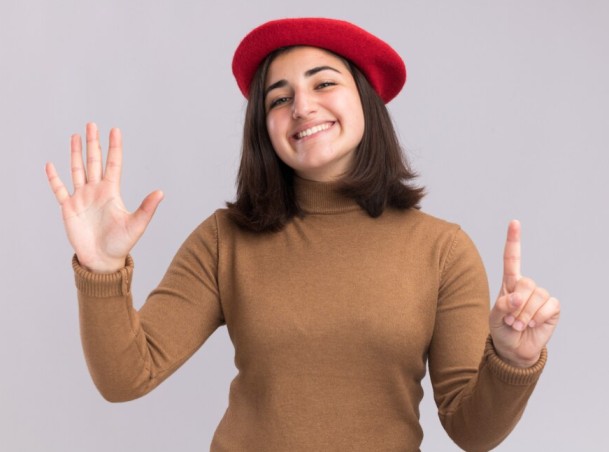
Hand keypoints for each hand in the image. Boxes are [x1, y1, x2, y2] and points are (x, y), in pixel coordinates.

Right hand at [46, 123, 162, 272]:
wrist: (102, 260)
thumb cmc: (121, 243)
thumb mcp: (137, 224)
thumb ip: (147, 207)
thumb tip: (161, 192)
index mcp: (112, 192)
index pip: (113, 164)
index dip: (114, 147)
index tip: (115, 130)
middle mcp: (96, 191)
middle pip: (94, 162)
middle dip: (93, 143)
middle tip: (92, 124)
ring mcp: (82, 198)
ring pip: (77, 170)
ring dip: (75, 154)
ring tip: (75, 136)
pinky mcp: (69, 208)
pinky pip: (59, 190)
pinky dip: (54, 178)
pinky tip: (51, 165)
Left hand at [489, 220, 559, 366]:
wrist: (514, 349)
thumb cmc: (501, 329)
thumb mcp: (495, 317)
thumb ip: (503, 305)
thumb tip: (519, 296)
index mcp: (509, 283)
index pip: (512, 258)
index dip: (513, 240)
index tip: (514, 222)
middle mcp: (526, 286)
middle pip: (526, 283)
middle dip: (517, 306)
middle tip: (511, 320)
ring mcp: (540, 296)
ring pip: (536, 296)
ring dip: (525, 315)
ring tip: (519, 324)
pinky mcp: (552, 307)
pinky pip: (549, 306)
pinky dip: (538, 317)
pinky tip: (533, 325)